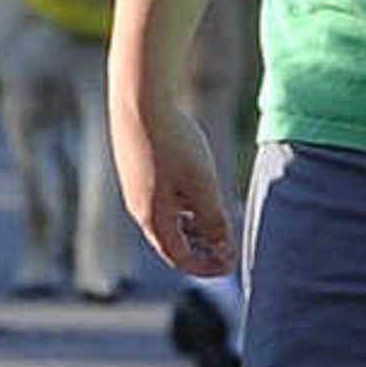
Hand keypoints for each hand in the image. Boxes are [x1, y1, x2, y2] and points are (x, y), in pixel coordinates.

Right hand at [112, 84, 237, 278]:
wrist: (140, 99)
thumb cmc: (174, 142)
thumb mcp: (203, 185)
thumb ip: (214, 221)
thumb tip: (225, 251)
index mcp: (153, 218)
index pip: (179, 258)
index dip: (206, 267)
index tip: (230, 264)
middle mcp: (139, 207)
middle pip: (170, 242)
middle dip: (199, 251)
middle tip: (224, 249)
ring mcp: (135, 187)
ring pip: (165, 220)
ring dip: (190, 229)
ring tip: (214, 224)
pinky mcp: (136, 167)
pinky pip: (159, 200)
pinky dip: (180, 208)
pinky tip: (195, 191)